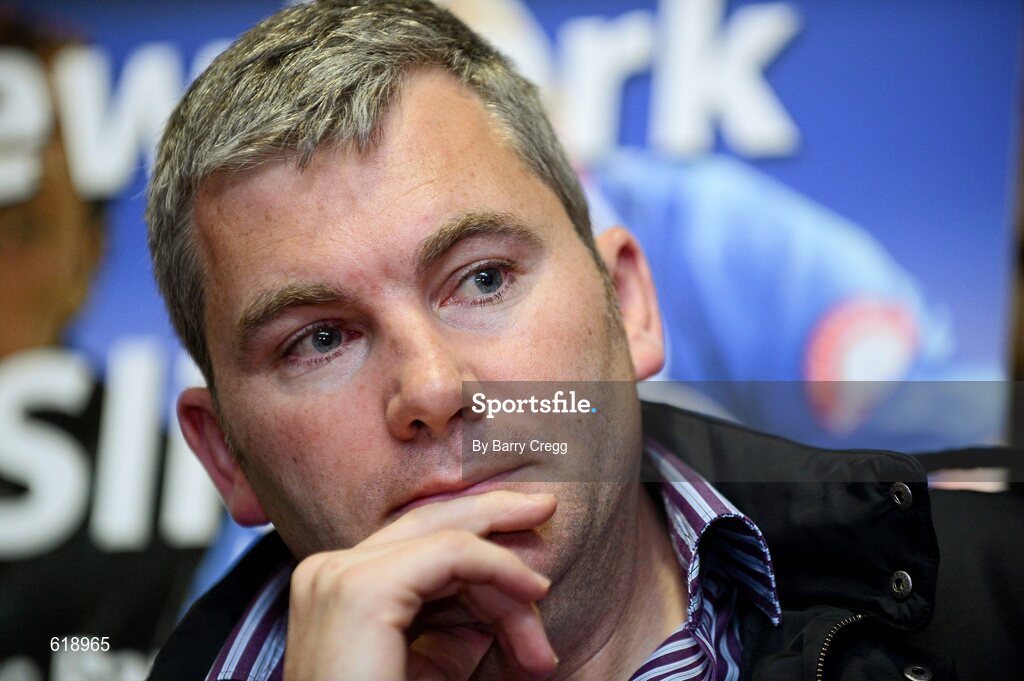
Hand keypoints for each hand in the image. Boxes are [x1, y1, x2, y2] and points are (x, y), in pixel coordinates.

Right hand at [283, 490, 558, 680]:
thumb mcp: (429, 669)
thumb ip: (453, 630)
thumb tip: (495, 599)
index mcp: (338, 586)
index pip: (418, 545)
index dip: (482, 555)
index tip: (535, 588)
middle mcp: (329, 571)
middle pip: (428, 525)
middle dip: (491, 512)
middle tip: (544, 506)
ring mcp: (340, 575)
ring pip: (448, 542)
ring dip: (506, 578)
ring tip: (541, 627)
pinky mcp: (362, 591)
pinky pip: (452, 554)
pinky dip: (500, 568)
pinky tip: (533, 592)